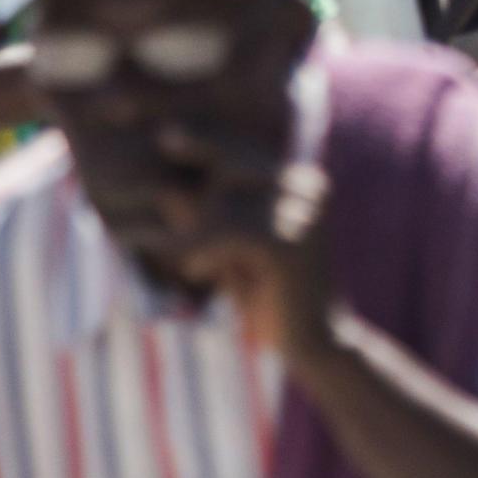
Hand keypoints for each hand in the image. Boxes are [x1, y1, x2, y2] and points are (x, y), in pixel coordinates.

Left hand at [174, 141, 336, 361]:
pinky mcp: (291, 241)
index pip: (244, 149)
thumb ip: (205, 218)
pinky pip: (228, 230)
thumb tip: (165, 190)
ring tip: (192, 262)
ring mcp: (304, 211)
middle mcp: (308, 187)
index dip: (207, 138)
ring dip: (194, 232)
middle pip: (233, 162)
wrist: (313, 344)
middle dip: (196, 178)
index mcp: (300, 182)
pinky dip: (202, 250)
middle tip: (166, 189)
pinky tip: (196, 272)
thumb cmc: (265, 296)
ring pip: (225, 199)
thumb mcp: (229, 250)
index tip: (166, 133)